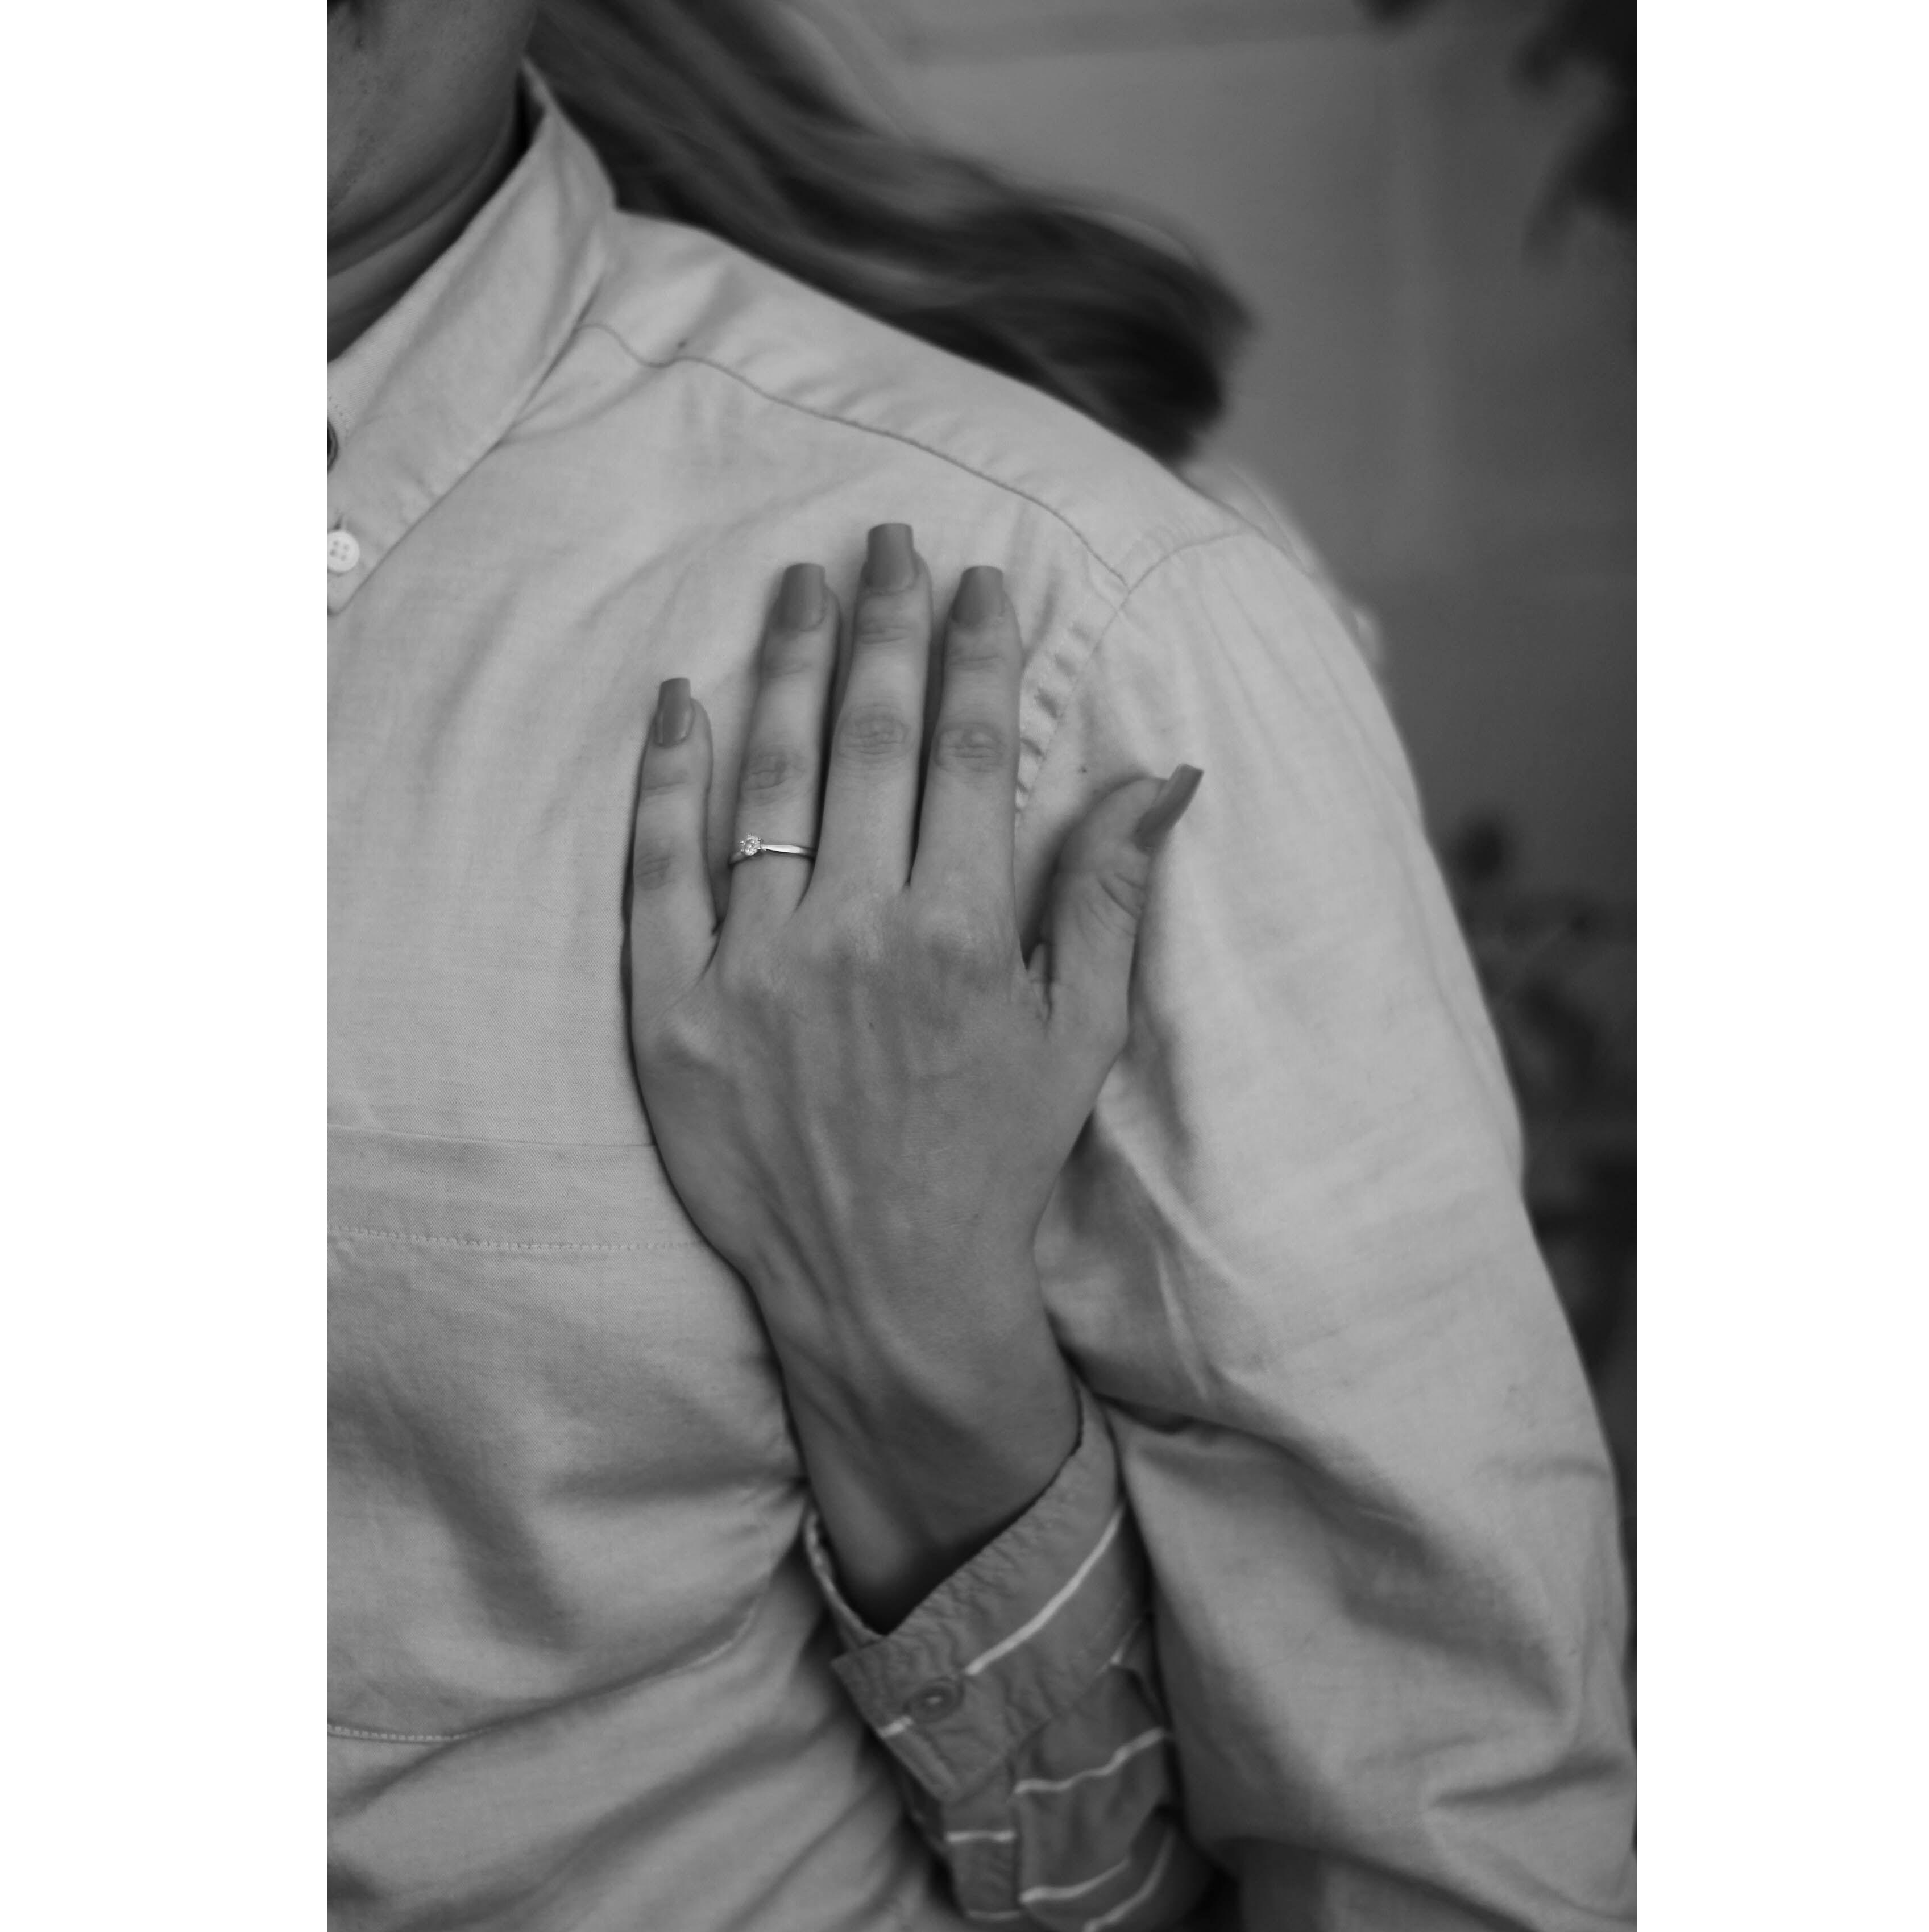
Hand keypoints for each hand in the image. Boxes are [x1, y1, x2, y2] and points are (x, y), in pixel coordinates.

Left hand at [626, 523, 1200, 1622]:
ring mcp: (752, 971)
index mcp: (957, 933)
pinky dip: (666, 781)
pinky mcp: (673, 1014)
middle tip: (886, 541)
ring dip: (787, 670)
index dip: (975, 653)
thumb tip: (1166, 774)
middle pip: (867, 740)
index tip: (979, 581)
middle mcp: (852, 934)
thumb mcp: (1077, 1035)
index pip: (965, 751)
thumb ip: (1106, 896)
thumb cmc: (993, 1157)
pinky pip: (658, 874)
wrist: (886, 1288)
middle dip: (884, 626)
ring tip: (799, 585)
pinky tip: (680, 702)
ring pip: (766, 782)